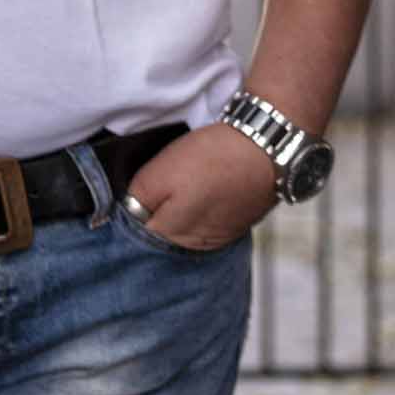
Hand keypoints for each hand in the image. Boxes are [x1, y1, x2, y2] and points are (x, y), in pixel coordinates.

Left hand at [123, 122, 277, 251]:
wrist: (266, 149)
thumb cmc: (210, 159)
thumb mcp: (160, 173)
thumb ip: (139, 198)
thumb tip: (127, 213)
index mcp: (172, 234)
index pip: (138, 234)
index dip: (131, 211)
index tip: (130, 193)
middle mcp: (194, 245)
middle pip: (161, 235)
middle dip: (153, 214)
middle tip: (154, 185)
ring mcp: (218, 237)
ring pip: (183, 230)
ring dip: (176, 213)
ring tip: (178, 185)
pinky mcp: (234, 225)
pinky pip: (205, 224)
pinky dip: (199, 211)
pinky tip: (200, 191)